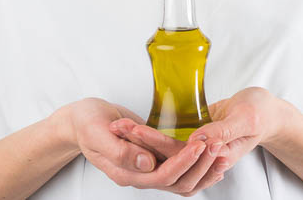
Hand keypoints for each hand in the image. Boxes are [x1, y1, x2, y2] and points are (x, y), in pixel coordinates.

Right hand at [65, 97, 213, 191]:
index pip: (162, 176)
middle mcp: (138, 175)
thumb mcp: (97, 133)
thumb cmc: (86, 122)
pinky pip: (178, 169)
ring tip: (221, 153)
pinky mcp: (152, 158)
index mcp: (125, 172)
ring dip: (203, 168)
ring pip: (182, 180)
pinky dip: (196, 165)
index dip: (183, 162)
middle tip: (217, 146)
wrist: (80, 119)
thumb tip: (147, 163)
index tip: (200, 145)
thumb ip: (120, 151)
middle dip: (200, 166)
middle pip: (177, 182)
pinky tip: (209, 155)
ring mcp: (146, 169)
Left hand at [109, 87, 282, 195]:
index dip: (151, 144)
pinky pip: (170, 143)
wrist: (269, 112)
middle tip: (117, 125)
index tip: (132, 130)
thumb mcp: (245, 119)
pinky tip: (135, 129)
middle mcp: (203, 159)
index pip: (176, 155)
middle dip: (139, 142)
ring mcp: (198, 151)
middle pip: (164, 155)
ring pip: (164, 150)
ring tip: (120, 126)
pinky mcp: (194, 140)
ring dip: (142, 140)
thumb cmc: (261, 113)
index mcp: (215, 156)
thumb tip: (198, 140)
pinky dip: (153, 137)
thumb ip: (223, 130)